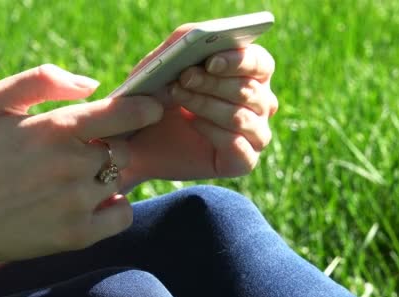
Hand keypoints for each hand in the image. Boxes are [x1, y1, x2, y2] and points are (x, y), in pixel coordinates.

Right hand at [0, 64, 162, 266]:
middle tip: (84, 155)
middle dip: (111, 148)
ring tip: (73, 181)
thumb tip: (93, 85)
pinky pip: (122, 214)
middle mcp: (70, 165)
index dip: (145, 108)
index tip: (152, 108)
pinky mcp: (77, 235)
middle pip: (123, 149)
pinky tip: (89, 204)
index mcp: (54, 129)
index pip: (123, 113)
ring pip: (121, 180)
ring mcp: (75, 203)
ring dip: (107, 178)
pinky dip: (114, 208)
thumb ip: (42, 81)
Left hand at [121, 26, 277, 186]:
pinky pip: (239, 147)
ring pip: (243, 118)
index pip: (260, 64)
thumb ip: (182, 40)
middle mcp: (259, 104)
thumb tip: (200, 34)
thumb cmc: (155, 94)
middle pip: (252, 91)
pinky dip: (214, 133)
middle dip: (214, 84)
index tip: (211, 62)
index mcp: (250, 74)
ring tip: (178, 96)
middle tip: (185, 78)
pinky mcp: (242, 161)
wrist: (137, 139)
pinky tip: (193, 123)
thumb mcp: (162, 60)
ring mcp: (254, 134)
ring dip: (208, 105)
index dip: (239, 61)